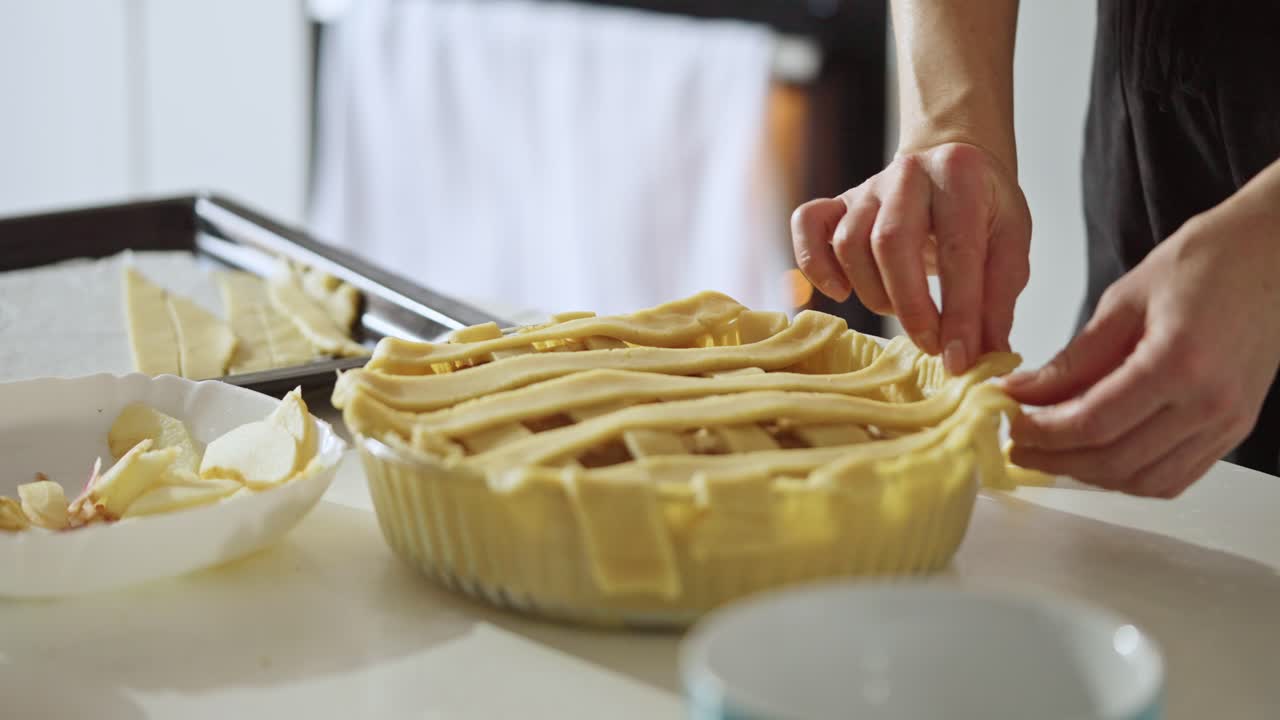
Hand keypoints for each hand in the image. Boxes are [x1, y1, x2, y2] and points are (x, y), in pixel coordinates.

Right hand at [790, 142, 1031, 372]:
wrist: (951, 163)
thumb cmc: (983, 208)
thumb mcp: (1010, 241)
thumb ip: (1000, 296)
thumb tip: (989, 355)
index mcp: (959, 173)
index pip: (957, 249)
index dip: (959, 311)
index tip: (960, 358)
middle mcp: (908, 172)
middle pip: (891, 243)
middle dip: (910, 307)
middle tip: (930, 345)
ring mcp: (867, 186)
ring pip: (849, 244)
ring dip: (874, 293)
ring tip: (901, 310)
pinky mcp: (838, 201)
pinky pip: (807, 226)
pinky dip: (815, 264)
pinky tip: (841, 291)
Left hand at [1003, 197, 1279, 497]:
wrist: (1276, 255)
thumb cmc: (1206, 263)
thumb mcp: (1123, 301)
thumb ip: (1072, 360)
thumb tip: (1022, 393)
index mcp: (1179, 363)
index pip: (1092, 423)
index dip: (1041, 432)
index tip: (1007, 423)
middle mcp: (1210, 403)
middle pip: (1115, 460)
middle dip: (1055, 459)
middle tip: (1016, 444)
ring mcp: (1227, 422)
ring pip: (1144, 480)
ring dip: (1089, 475)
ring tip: (1049, 452)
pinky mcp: (1234, 429)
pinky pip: (1175, 476)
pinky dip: (1129, 476)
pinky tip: (1096, 456)